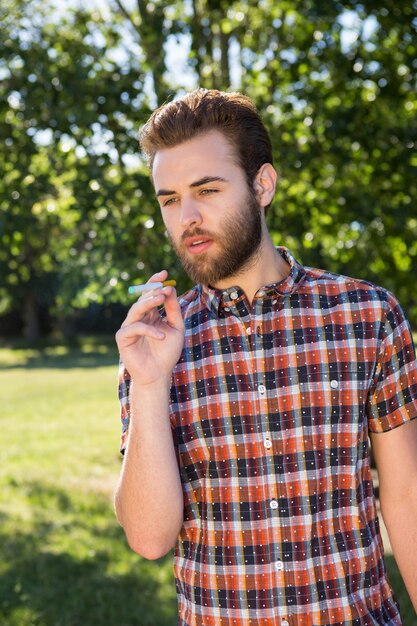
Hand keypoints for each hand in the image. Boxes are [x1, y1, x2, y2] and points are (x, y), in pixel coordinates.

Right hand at [115, 270, 184, 385]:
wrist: (158, 374)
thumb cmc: (167, 353)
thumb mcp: (176, 328)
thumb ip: (173, 310)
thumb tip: (170, 289)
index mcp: (150, 314)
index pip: (150, 294)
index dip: (155, 282)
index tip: (164, 272)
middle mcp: (138, 318)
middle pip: (142, 299)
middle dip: (152, 291)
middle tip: (163, 287)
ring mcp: (129, 327)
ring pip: (136, 309)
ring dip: (149, 302)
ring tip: (161, 299)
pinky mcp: (123, 337)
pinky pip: (135, 328)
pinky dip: (149, 330)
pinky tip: (162, 336)